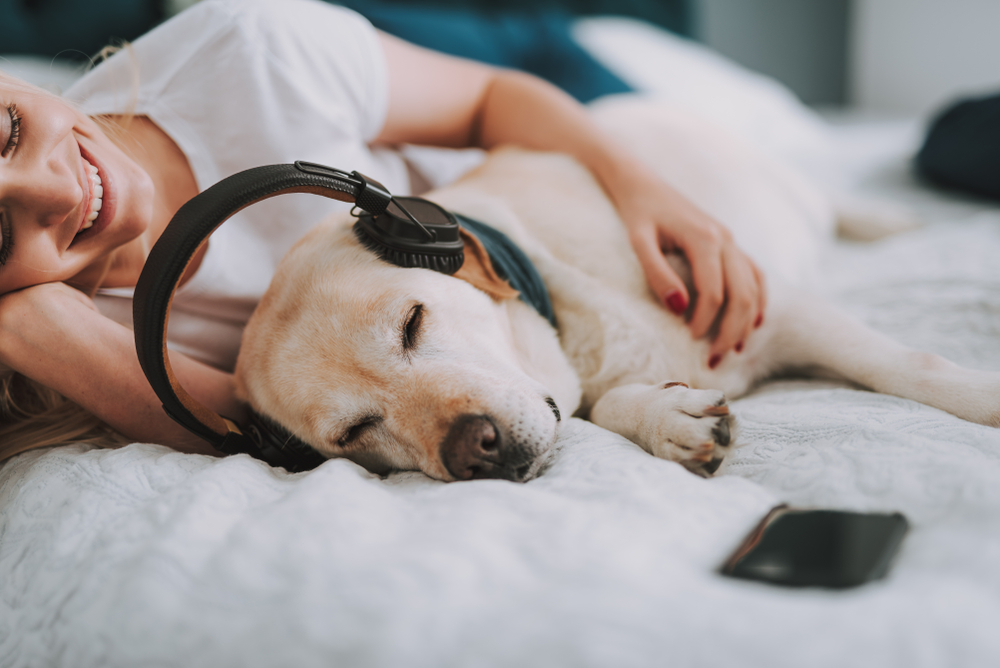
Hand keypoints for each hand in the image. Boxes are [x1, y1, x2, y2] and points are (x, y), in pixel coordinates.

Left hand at [616, 176, 766, 366]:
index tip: (689, 340)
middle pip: (742, 295)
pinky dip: (758, 301)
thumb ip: (657, 274)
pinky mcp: (730, 243)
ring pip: (754, 288)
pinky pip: (755, 275)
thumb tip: (679, 309)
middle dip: (730, 331)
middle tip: (715, 360)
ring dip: (747, 322)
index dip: (705, 321)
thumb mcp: (638, 241)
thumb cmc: (638, 213)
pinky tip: (752, 323)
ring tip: (734, 350)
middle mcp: (725, 239)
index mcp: (704, 239)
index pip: (714, 292)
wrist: (643, 183)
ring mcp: (731, 241)